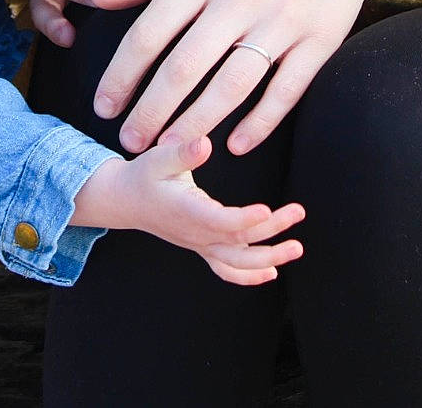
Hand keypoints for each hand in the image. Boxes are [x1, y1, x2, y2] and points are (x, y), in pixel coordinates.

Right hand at [71, 137, 304, 284]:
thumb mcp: (158, 157)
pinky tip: (272, 273)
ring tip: (296, 248)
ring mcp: (199, 245)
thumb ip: (182, 151)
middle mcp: (195, 233)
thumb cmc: (144, 176)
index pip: (220, 221)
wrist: (124, 201)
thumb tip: (205, 144)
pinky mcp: (201, 248)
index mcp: (186, 211)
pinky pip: (226, 270)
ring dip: (269, 258)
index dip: (245, 219)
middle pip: (238, 241)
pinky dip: (248, 276)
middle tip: (297, 213)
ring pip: (237, 261)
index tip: (267, 210)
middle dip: (272, 231)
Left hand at [91, 0, 406, 156]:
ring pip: (231, 87)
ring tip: (169, 148)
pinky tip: (235, 146)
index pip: (149, 32)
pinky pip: (284, 93)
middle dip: (151, 112)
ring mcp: (282, 21)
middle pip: (185, 68)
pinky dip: (259, 124)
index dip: (121, 76)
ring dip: (195, 124)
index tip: (102, 106)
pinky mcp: (318, 42)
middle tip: (128, 141)